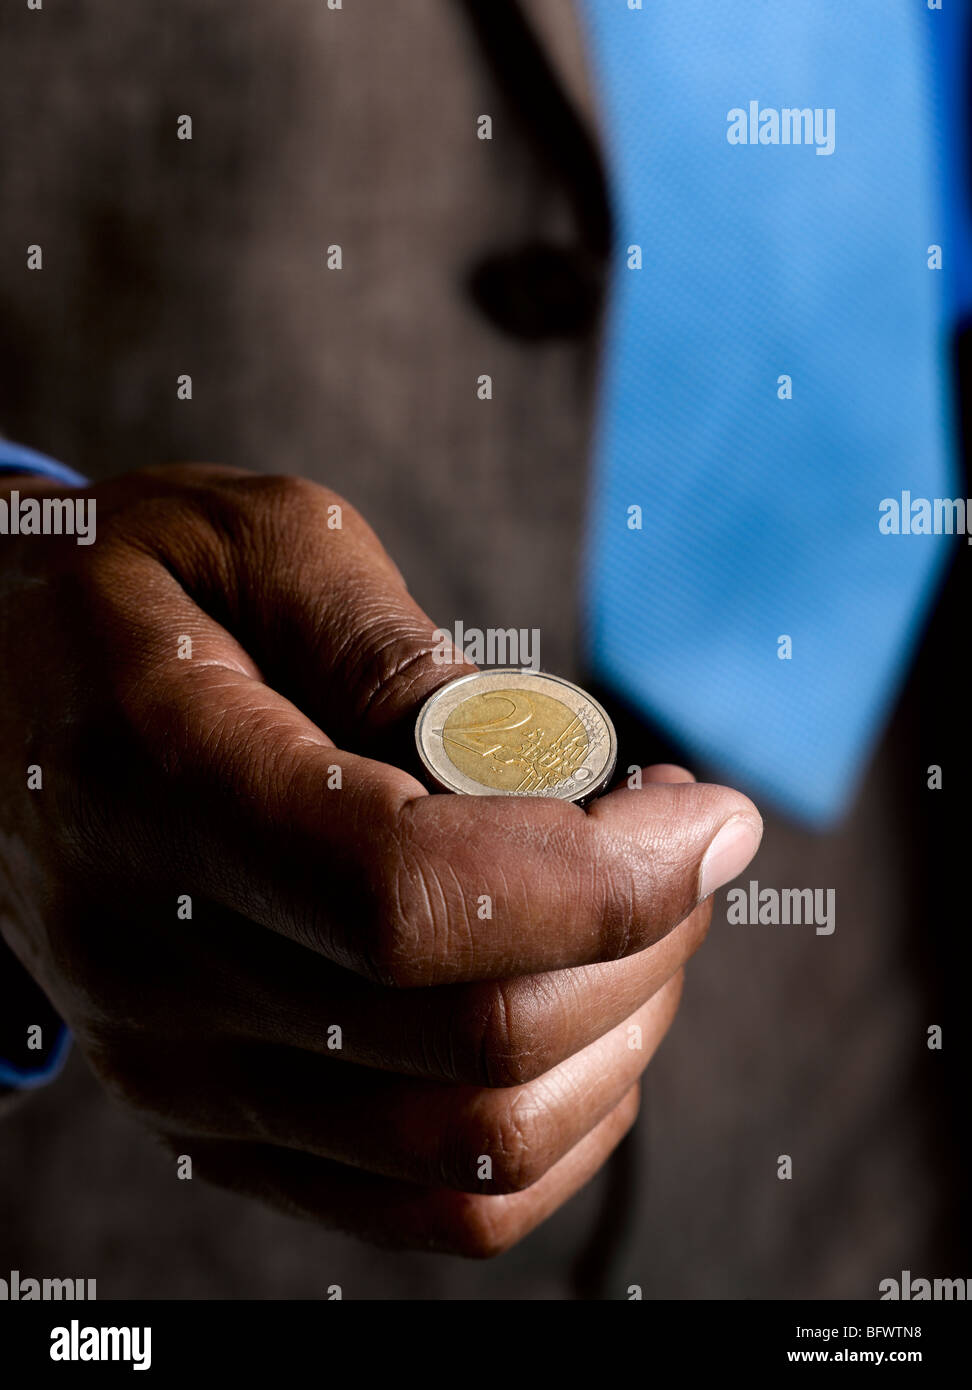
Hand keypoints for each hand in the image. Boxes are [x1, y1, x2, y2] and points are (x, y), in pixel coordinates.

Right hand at [0, 465, 760, 1254]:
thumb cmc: (123, 598)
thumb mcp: (250, 543)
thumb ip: (392, 645)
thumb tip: (553, 773)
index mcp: (159, 792)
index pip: (414, 899)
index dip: (606, 873)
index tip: (711, 813)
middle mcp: (156, 969)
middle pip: (475, 1038)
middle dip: (643, 939)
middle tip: (680, 840)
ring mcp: (180, 1074)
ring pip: (473, 1145)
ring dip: (616, 1034)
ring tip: (634, 916)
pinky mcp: (218, 1125)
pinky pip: (430, 1206)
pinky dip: (551, 1131)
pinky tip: (580, 1018)